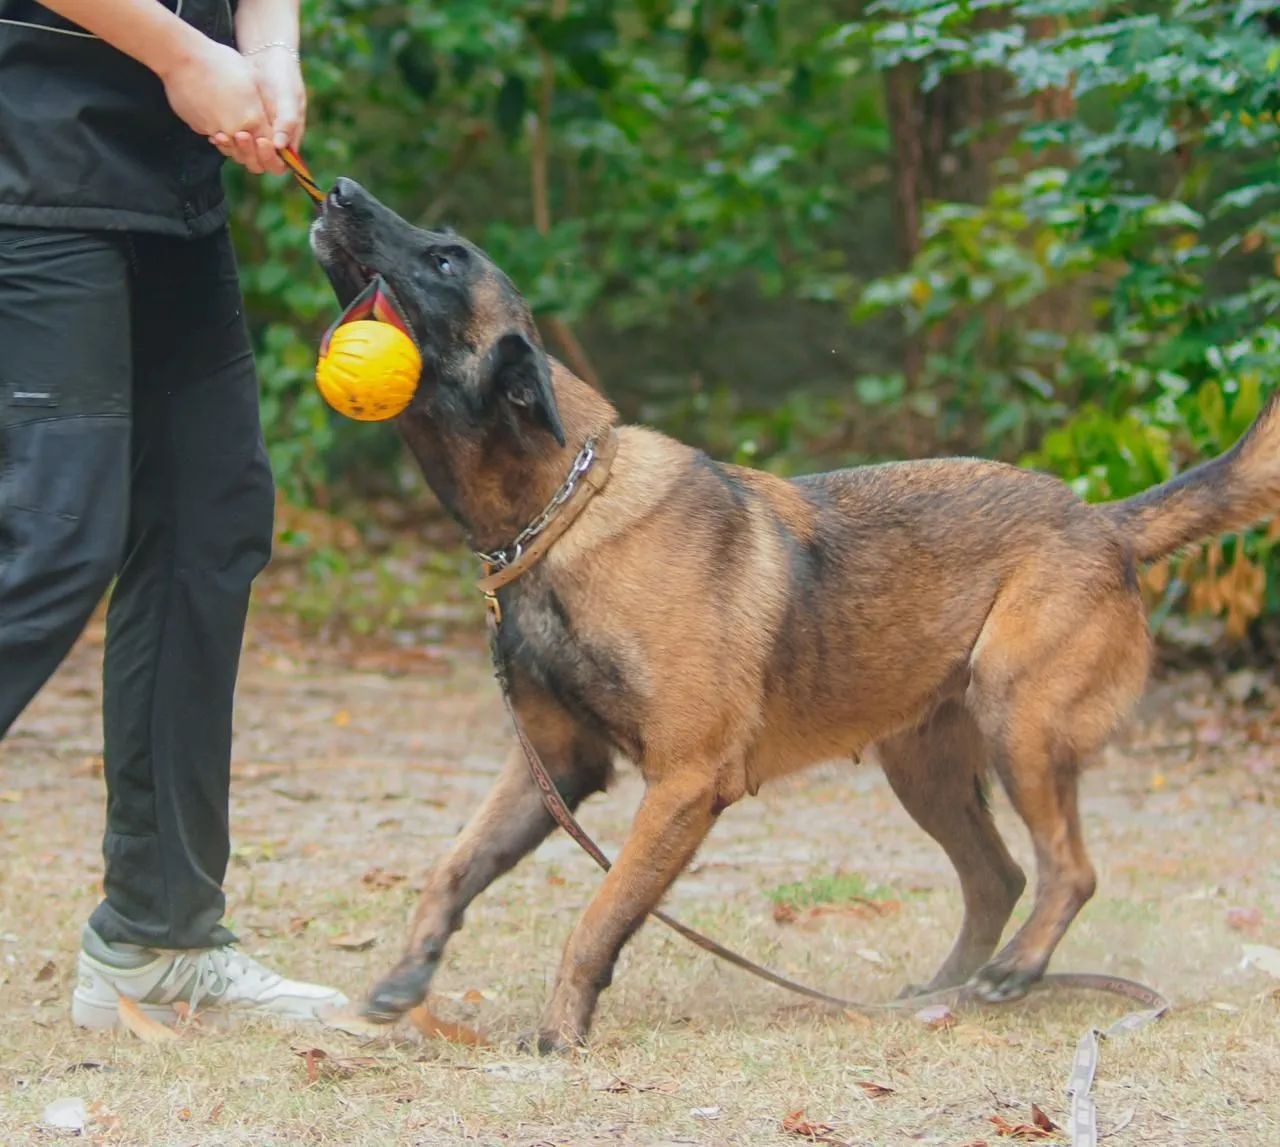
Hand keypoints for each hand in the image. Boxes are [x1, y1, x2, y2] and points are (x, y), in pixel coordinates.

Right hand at [158, 37, 272, 161]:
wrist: (181, 57)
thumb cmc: (220, 61)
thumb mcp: (254, 79)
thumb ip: (267, 106)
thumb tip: (275, 123)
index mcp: (253, 119)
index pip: (270, 146)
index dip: (272, 146)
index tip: (270, 138)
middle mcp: (234, 131)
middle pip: (249, 155)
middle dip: (252, 150)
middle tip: (252, 137)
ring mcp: (214, 131)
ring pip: (230, 147)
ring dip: (234, 142)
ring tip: (234, 124)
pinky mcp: (198, 128)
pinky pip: (213, 135)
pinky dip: (217, 129)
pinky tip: (216, 113)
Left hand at [209, 45, 305, 176]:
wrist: (265, 58)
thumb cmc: (283, 78)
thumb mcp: (289, 98)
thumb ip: (287, 122)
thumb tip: (280, 146)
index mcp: (288, 141)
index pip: (279, 165)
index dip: (269, 159)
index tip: (261, 141)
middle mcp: (271, 143)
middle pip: (259, 164)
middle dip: (248, 153)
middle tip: (239, 135)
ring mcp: (255, 135)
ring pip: (243, 156)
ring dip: (233, 149)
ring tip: (222, 134)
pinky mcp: (240, 127)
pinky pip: (232, 142)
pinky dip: (224, 140)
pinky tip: (214, 132)